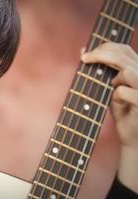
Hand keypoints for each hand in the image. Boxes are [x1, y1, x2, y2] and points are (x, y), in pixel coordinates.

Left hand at [81, 42, 137, 191]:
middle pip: (124, 55)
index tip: (86, 54)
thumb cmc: (122, 110)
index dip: (105, 47)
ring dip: (113, 79)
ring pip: (127, 71)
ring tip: (112, 88)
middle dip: (100, 54)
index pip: (124, 49)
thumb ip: (101, 70)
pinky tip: (120, 104)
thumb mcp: (108, 87)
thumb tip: (82, 51)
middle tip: (84, 59)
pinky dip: (115, 97)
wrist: (132, 135)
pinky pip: (122, 92)